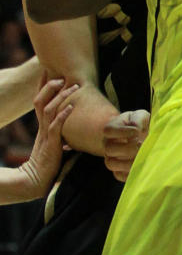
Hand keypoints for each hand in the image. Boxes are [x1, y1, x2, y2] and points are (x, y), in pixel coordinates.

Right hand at [16, 77, 78, 199]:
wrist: (36, 180)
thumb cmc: (48, 164)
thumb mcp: (54, 145)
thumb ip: (59, 137)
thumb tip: (72, 135)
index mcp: (42, 127)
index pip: (39, 103)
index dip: (43, 88)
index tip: (48, 74)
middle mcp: (42, 128)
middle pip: (40, 101)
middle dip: (49, 87)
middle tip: (61, 77)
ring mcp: (46, 135)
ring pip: (49, 110)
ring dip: (61, 97)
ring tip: (72, 86)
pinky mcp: (51, 143)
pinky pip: (56, 126)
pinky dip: (64, 115)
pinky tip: (71, 107)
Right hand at [102, 108, 149, 181]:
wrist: (144, 136)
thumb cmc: (141, 124)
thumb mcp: (141, 116)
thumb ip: (139, 119)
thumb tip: (136, 129)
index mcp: (112, 128)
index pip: (108, 130)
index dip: (122, 132)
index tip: (136, 132)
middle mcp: (108, 144)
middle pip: (109, 149)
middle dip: (127, 148)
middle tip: (140, 144)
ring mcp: (112, 158)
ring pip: (110, 164)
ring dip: (128, 162)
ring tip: (141, 156)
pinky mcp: (118, 170)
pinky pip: (119, 175)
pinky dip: (129, 172)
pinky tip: (140, 165)